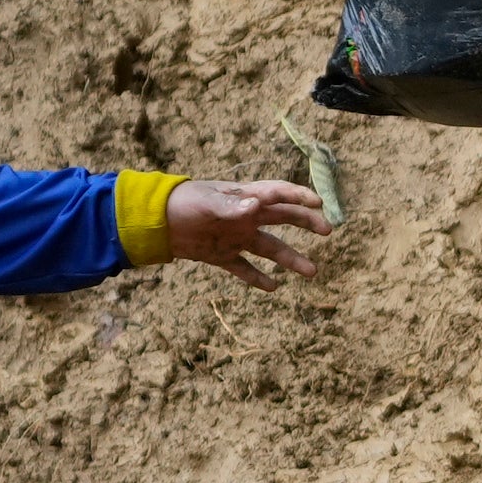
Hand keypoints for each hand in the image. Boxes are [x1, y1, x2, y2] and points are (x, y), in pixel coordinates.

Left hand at [157, 178, 330, 284]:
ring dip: (290, 259)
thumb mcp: (207, 201)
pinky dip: (258, 278)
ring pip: (270, 249)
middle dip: (306, 223)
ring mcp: (235, 237)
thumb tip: (257, 205)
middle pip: (283, 218)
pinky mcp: (222, 255)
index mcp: (244, 197)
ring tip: (312, 272)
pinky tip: (273, 288)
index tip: (319, 203)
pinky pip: (244, 269)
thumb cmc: (182, 203)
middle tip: (327, 230)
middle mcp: (245, 217)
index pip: (278, 193)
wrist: (154, 222)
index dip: (299, 196)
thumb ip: (233, 205)